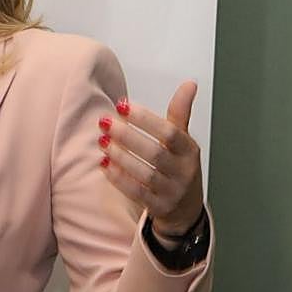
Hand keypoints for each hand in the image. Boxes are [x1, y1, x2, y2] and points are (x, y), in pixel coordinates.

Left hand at [98, 81, 204, 236]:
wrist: (185, 208)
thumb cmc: (178, 166)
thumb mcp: (183, 140)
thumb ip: (180, 113)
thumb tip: (189, 83)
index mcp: (189, 150)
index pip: (170, 133)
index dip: (146, 119)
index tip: (122, 105)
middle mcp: (184, 171)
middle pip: (155, 153)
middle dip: (128, 137)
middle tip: (104, 122)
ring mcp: (172, 191)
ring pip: (145, 174)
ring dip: (121, 156)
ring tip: (102, 140)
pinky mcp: (159, 207)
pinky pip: (137, 193)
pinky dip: (119, 178)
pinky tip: (104, 163)